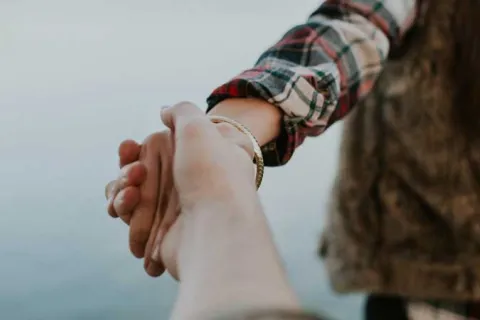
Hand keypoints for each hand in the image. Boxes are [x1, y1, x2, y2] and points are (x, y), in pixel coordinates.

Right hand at [105, 102, 255, 277]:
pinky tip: (126, 207)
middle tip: (134, 173)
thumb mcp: (200, 128)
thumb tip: (164, 111)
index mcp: (195, 160)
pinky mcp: (160, 233)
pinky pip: (130, 219)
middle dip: (126, 172)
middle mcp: (185, 184)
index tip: (130, 147)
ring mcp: (173, 209)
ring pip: (129, 196)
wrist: (217, 228)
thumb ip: (181, 112)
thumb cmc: (213, 175)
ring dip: (120, 191)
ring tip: (130, 194)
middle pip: (138, 175)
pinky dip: (122, 210)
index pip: (157, 151)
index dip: (137, 150)